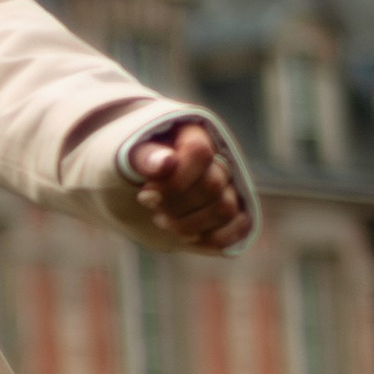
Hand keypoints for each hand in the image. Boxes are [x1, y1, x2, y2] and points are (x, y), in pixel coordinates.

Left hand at [126, 120, 250, 253]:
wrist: (145, 184)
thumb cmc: (138, 167)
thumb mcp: (132, 157)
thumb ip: (145, 157)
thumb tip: (166, 163)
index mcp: (195, 134)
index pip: (200, 153)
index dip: (174, 180)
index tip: (145, 193)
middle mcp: (220, 158)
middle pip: (212, 186)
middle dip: (176, 205)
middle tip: (152, 208)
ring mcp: (232, 185)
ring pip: (226, 209)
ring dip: (189, 225)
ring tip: (163, 221)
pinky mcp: (237, 211)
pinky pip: (241, 226)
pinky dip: (213, 239)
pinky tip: (188, 237)